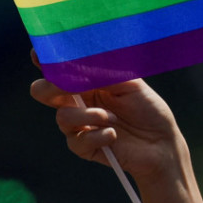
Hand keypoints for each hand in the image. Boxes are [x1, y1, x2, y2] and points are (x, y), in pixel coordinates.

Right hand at [29, 52, 185, 184]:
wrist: (163, 143)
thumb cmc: (149, 109)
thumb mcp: (130, 84)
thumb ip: (104, 73)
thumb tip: (77, 62)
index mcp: (88, 81)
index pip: (60, 69)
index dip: (46, 60)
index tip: (39, 55)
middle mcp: (79, 101)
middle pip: (44, 92)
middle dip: (50, 87)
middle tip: (67, 86)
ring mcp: (80, 125)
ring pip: (62, 117)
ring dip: (86, 116)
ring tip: (110, 118)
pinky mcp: (85, 147)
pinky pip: (76, 141)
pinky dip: (97, 136)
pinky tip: (114, 134)